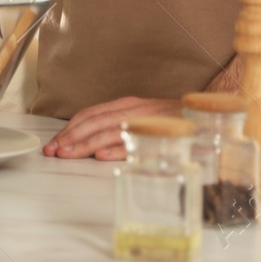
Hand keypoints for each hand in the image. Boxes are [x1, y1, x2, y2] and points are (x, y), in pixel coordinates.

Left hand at [42, 96, 182, 159]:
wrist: (207, 110)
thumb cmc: (172, 119)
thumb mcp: (142, 118)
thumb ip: (120, 129)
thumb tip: (94, 147)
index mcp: (126, 105)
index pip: (90, 115)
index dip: (69, 129)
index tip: (54, 143)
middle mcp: (132, 110)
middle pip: (94, 122)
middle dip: (71, 138)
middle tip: (54, 151)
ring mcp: (145, 120)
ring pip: (109, 131)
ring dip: (86, 144)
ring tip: (69, 154)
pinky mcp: (160, 132)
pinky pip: (136, 140)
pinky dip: (117, 147)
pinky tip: (102, 156)